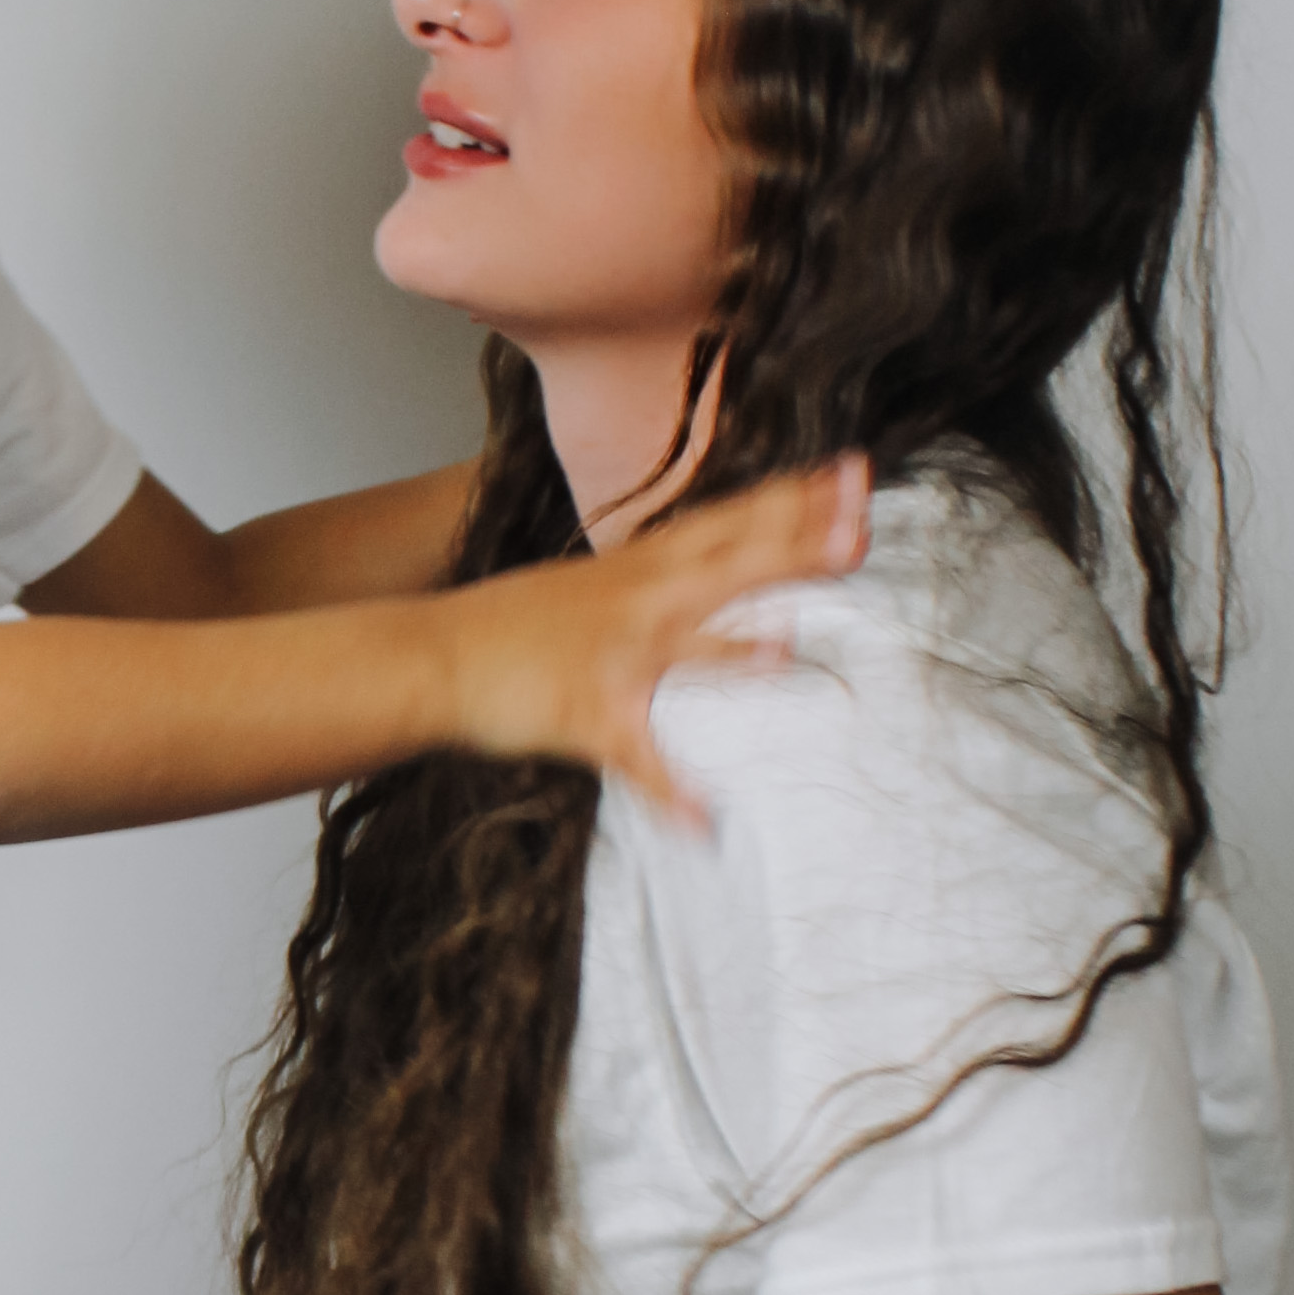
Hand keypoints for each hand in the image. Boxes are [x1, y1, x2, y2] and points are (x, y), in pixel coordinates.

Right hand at [441, 455, 867, 816]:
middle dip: (796, 548)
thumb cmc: (512, 623)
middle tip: (860, 528)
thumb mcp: (594, 582)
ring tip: (794, 649)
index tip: (856, 474)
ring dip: (741, 652)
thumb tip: (703, 572)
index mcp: (644, 567)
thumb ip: (655, 575)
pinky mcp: (586, 715)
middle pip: (730, 566)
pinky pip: (636, 760)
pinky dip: (669, 793)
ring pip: (689, 650)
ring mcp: (615, 657)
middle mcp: (639, 600)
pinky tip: (705, 821)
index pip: (734, 520)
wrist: (433, 654)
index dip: (796, 497)